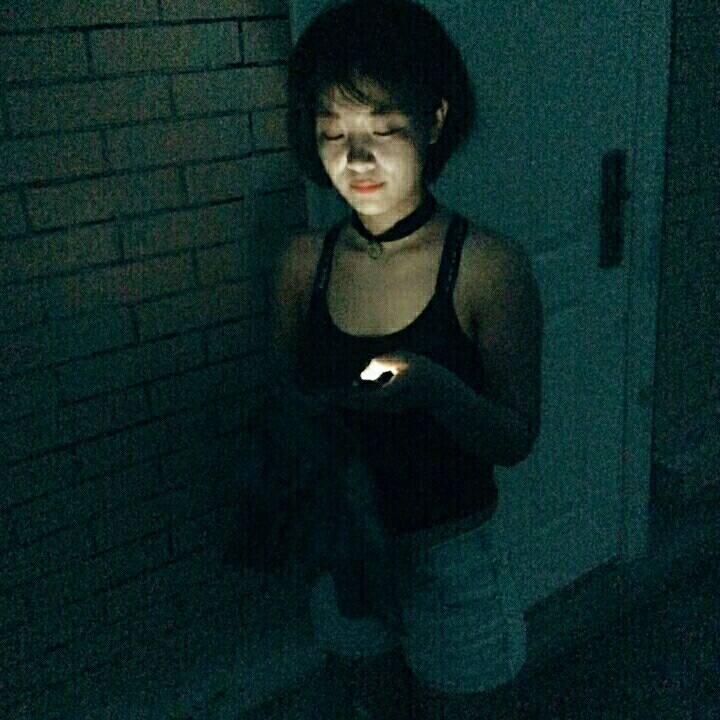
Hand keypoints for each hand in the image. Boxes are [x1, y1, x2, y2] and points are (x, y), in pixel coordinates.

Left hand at [321, 351, 451, 413]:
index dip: (338, 396)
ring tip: (328, 391)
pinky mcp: (389, 406)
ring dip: (345, 398)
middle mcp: (384, 407)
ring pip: (360, 404)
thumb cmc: (427, 374)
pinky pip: (367, 402)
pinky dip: (356, 396)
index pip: (355, 399)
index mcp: (386, 398)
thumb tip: (364, 373)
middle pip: (354, 404)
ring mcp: (386, 408)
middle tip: (317, 394)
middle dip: (336, 398)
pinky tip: (349, 388)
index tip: (322, 395)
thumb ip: (382, 363)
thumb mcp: (405, 360)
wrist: (444, 394)